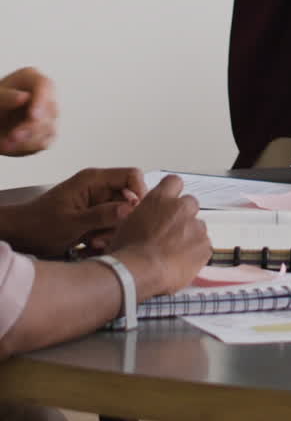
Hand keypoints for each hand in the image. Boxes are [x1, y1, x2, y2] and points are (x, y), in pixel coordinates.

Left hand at [0, 68, 58, 155]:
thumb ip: (6, 97)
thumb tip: (24, 97)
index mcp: (32, 79)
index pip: (45, 85)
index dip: (41, 101)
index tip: (33, 116)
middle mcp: (45, 95)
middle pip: (49, 110)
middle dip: (30, 126)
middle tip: (12, 137)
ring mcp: (48, 114)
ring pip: (48, 128)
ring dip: (27, 139)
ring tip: (5, 144)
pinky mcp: (46, 132)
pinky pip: (44, 142)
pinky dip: (27, 147)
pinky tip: (11, 146)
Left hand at [0, 167, 145, 256]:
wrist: (22, 234)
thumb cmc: (40, 225)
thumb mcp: (72, 223)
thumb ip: (102, 215)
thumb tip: (130, 209)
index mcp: (93, 179)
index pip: (131, 176)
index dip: (139, 193)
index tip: (137, 215)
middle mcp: (98, 187)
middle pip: (128, 198)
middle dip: (122, 220)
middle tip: (106, 236)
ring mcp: (96, 201)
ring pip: (121, 214)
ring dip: (112, 231)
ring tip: (93, 242)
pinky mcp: (94, 215)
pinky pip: (110, 224)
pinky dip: (104, 235)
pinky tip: (90, 244)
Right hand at [112, 174, 210, 298]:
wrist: (136, 274)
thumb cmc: (126, 252)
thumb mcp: (126, 225)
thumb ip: (141, 215)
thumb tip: (142, 217)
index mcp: (159, 199)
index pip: (174, 182)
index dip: (173, 192)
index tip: (170, 203)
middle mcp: (180, 208)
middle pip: (190, 203)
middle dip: (184, 215)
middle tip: (173, 232)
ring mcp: (194, 227)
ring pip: (198, 227)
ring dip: (191, 236)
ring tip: (176, 252)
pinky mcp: (204, 247)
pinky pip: (204, 247)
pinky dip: (197, 254)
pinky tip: (183, 264)